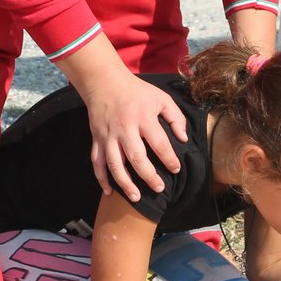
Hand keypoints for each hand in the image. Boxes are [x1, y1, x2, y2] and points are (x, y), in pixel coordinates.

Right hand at [80, 69, 185, 200]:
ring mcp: (108, 136)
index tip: (176, 169)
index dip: (170, 160)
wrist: (104, 82)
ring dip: (125, 184)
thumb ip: (175, 118)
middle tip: (159, 188)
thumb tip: (183, 139)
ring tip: (136, 198)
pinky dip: (101, 179)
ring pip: (115, 165)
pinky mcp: (97, 139)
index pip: (159, 144)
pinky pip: (97, 163)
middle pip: (137, 159)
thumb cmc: (137, 92)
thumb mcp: (161, 98)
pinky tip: (109, 192)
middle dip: (149, 177)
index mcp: (143, 118)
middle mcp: (125, 129)